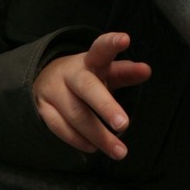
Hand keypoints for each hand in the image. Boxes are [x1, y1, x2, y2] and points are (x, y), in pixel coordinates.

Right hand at [33, 32, 151, 160]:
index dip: (111, 43)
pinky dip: (78, 140)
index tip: (125, 39)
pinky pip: (60, 128)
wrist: (43, 80)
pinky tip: (93, 148)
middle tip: (124, 124)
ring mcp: (54, 91)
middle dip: (106, 106)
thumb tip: (147, 71)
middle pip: (87, 87)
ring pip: (76, 114)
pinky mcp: (42, 109)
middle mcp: (70, 73)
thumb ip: (125, 72)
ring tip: (119, 151)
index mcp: (90, 59)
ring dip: (98, 135)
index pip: (101, 48)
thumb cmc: (86, 77)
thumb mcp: (104, 71)